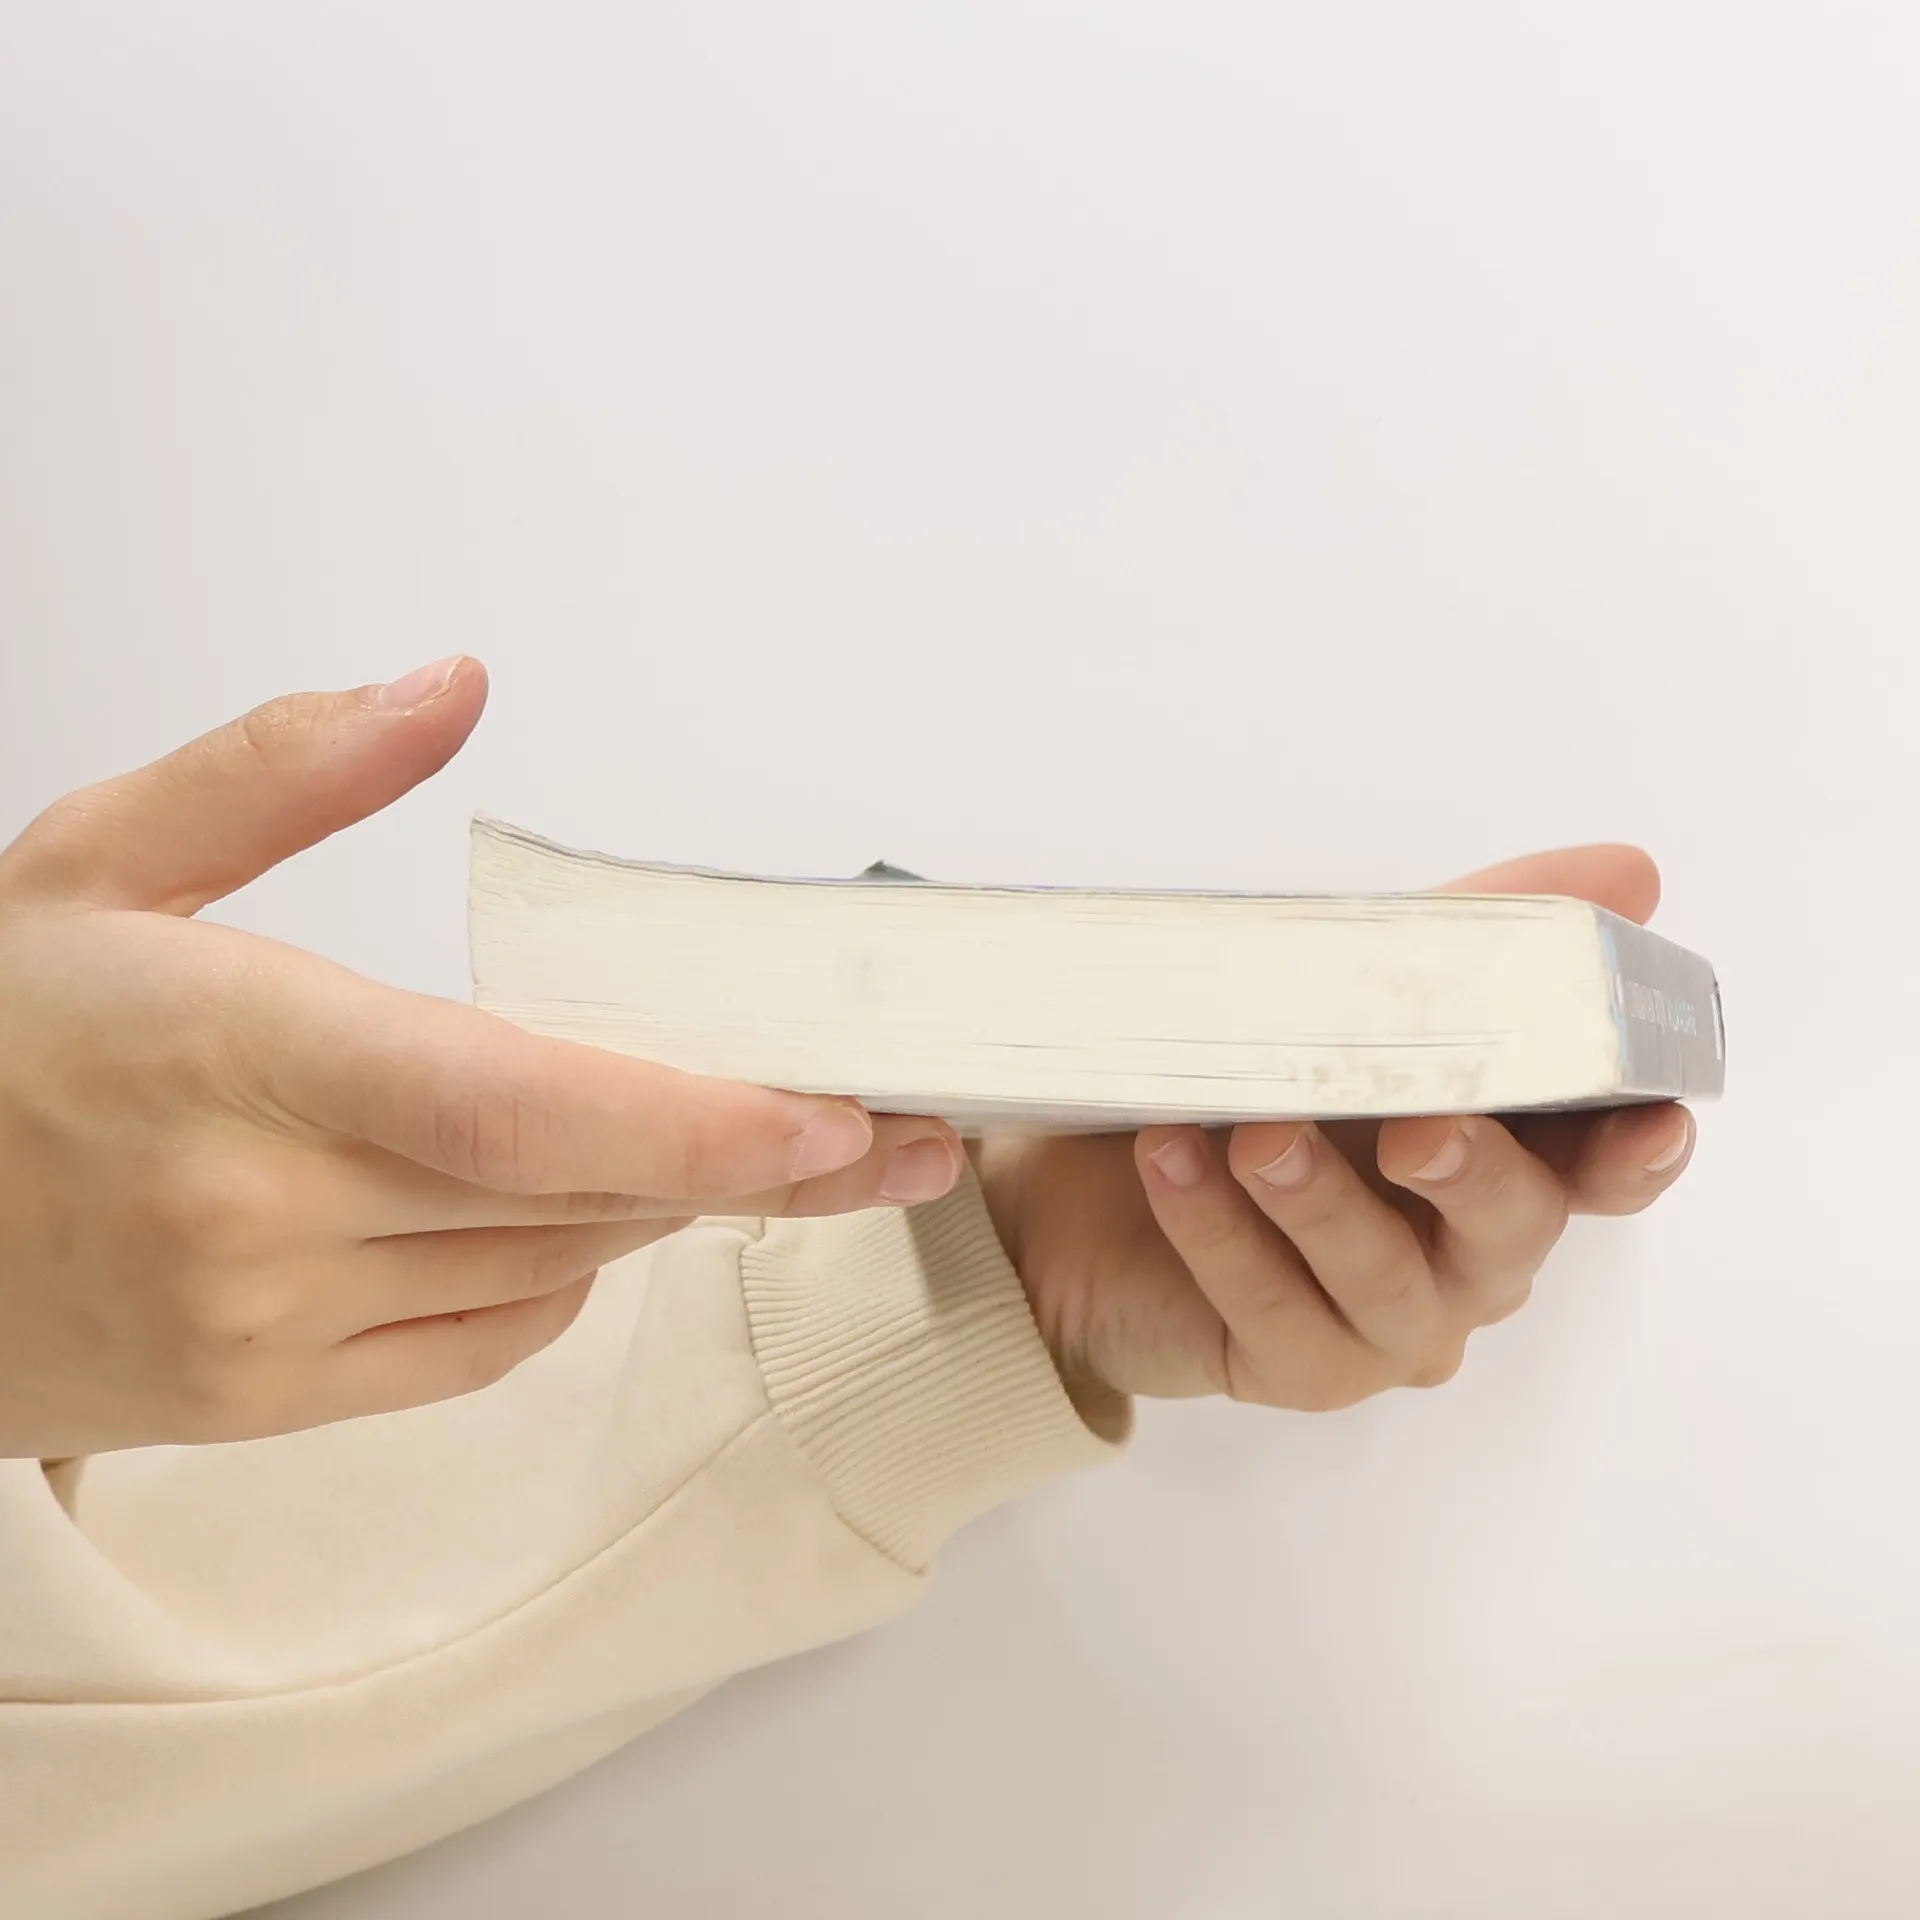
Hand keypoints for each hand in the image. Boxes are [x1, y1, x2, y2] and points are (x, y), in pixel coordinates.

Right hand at [0, 659, 960, 1458]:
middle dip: (746, 1166)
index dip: (696, 1124)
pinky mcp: (266, 1401)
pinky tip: (566, 1213)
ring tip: (721, 1139)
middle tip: (881, 1133)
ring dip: (647, 1202)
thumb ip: (283, 767)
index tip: (833, 1117)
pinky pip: (480, 1349)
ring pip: (543, 1272)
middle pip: (570, 1200)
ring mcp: (262, 1329)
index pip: (513, 1111)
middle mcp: (254, 1213)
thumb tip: (450, 689)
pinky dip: (558, 1276)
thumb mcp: (98, 857)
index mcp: (230, 1053)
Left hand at [972, 847, 1694, 1412]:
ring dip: (1318, 1200)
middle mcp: (1467, 1258)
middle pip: (1515, 1228)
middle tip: (1415, 1128)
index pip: (1604, 1169)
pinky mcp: (1297, 1368)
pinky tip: (1170, 1159)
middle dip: (1475, 1172)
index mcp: (1504, 1162)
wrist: (1090, 1193)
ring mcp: (1388, 1326)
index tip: (1648, 1117)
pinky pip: (1270, 1307)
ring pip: (1384, 1279)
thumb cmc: (1243, 1089)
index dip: (1638, 1150)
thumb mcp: (1348, 993)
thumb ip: (1479, 937)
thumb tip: (1629, 871)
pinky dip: (1218, 1230)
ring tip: (1253, 1135)